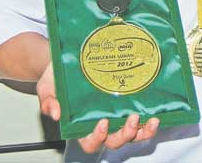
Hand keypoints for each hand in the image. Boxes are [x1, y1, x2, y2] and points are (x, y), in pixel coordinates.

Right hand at [36, 62, 159, 152]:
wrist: (66, 60)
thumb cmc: (56, 78)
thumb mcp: (46, 87)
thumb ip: (48, 100)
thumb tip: (54, 113)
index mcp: (80, 125)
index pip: (89, 141)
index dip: (97, 137)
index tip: (102, 123)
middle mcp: (99, 124)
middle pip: (114, 141)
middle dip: (125, 134)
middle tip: (131, 120)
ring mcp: (114, 115)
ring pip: (131, 134)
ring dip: (142, 131)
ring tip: (151, 120)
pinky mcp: (125, 104)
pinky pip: (139, 119)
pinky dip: (148, 120)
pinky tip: (156, 113)